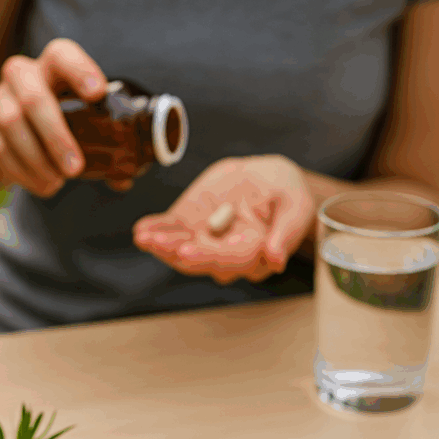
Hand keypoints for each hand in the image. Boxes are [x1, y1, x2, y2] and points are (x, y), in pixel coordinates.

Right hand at [0, 38, 132, 197]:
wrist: (3, 131)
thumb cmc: (56, 120)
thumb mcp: (79, 118)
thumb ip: (103, 142)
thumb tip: (124, 178)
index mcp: (52, 67)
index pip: (62, 54)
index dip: (80, 70)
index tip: (98, 94)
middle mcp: (21, 77)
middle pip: (33, 97)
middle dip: (56, 136)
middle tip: (75, 168)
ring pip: (12, 125)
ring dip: (38, 159)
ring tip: (58, 181)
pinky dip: (23, 173)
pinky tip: (42, 184)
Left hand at [133, 155, 314, 283]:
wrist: (268, 178)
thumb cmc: (287, 193)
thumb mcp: (296, 205)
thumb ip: (287, 231)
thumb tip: (276, 258)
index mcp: (254, 251)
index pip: (228, 260)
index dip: (206, 257)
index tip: (186, 252)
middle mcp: (226, 251)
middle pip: (199, 258)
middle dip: (175, 252)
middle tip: (156, 244)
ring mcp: (205, 238)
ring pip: (180, 246)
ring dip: (160, 243)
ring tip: (144, 237)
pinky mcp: (191, 223)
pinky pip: (171, 230)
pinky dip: (156, 229)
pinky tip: (141, 229)